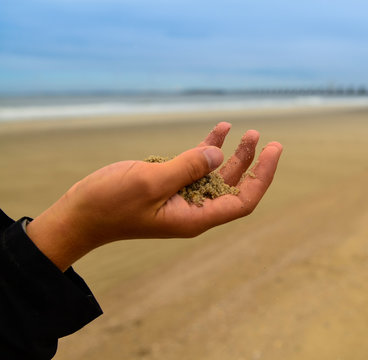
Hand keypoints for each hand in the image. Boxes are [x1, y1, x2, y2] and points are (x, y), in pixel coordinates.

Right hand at [26, 122, 281, 270]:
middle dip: (254, 164)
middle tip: (269, 140)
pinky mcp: (169, 184)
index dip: (262, 177)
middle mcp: (195, 209)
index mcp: (196, 217)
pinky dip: (209, 148)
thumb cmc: (110, 204)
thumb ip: (188, 167)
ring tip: (250, 132)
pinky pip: (198, 166)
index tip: (274, 151)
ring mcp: (183, 197)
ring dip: (235, 155)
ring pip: (219, 174)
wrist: (80, 214)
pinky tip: (220, 130)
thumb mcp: (150, 182)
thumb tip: (218, 154)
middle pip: (235, 186)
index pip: (243, 201)